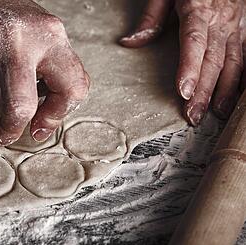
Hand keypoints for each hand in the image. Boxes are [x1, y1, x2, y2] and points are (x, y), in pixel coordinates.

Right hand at [0, 0, 89, 144]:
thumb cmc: (14, 22)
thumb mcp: (48, 39)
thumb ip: (58, 75)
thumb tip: (46, 120)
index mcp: (51, 37)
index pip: (70, 89)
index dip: (57, 115)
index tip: (42, 126)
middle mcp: (19, 40)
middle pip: (20, 107)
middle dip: (12, 129)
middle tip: (7, 133)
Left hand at [120, 0, 245, 125]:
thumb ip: (151, 17)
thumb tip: (129, 42)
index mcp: (198, 9)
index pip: (193, 42)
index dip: (189, 68)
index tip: (183, 91)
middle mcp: (221, 20)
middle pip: (213, 59)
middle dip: (204, 90)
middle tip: (194, 115)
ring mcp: (237, 25)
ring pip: (234, 61)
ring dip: (225, 89)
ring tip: (217, 112)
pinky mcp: (245, 29)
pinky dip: (243, 78)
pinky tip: (237, 96)